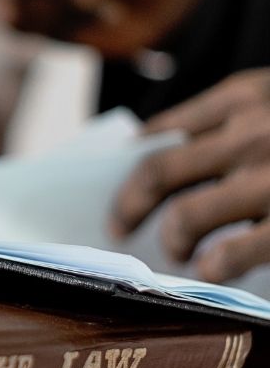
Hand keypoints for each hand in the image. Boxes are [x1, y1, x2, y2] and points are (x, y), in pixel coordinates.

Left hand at [112, 70, 269, 281]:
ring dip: (172, 238)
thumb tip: (153, 142)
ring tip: (177, 251)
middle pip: (159, 173)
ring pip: (187, 214)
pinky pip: (238, 250)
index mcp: (245, 96)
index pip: (162, 135)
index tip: (115, 186)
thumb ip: (228, 112)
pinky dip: (216, 265)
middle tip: (120, 225)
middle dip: (130, 205)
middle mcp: (251, 132)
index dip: (130, 167)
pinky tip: (212, 271)